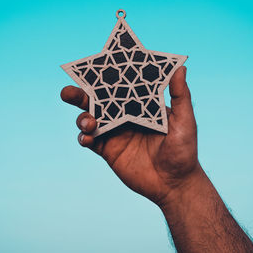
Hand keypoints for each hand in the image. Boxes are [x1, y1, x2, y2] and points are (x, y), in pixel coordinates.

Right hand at [61, 66, 199, 205]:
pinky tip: (87, 138)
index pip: (119, 86)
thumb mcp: (185, 120)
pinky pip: (90, 141)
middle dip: (80, 95)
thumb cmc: (184, 150)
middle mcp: (124, 116)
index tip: (93, 68)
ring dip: (82, 118)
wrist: (174, 184)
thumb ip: (180, 96)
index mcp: (140, 104)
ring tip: (89, 123)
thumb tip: (181, 68)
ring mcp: (115, 133)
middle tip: (68, 92)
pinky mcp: (108, 151)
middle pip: (98, 101)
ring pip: (90, 119)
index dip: (105, 78)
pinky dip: (84, 138)